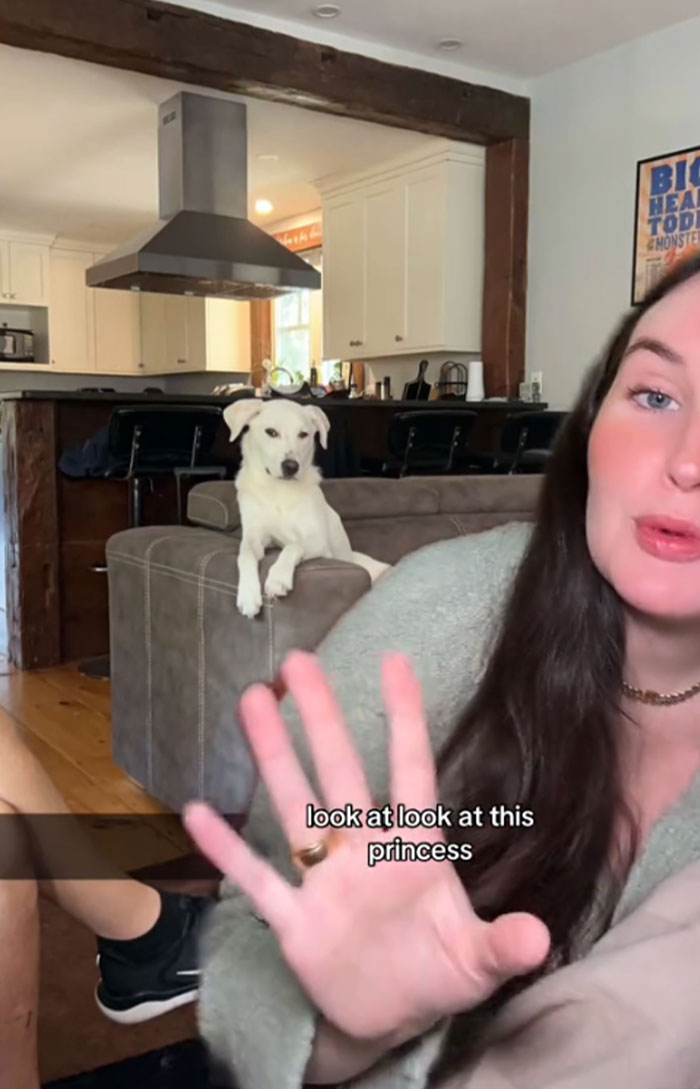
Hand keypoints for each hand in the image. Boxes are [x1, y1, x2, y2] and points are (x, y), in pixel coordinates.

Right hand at [184, 651, 549, 1044]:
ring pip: (295, 807)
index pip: (411, 771)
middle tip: (299, 662)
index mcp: (414, 850)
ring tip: (253, 701)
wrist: (392, 1019)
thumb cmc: (439, 972)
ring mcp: (326, 882)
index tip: (396, 661)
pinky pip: (257, 880)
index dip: (405, 718)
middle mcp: (365, 851)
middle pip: (340, 773)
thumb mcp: (478, 962)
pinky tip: (196, 812)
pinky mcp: (296, 922)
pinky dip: (227, 851)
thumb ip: (502, 946)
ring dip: (273, 757)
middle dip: (321, 718)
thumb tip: (539, 938)